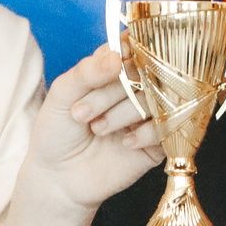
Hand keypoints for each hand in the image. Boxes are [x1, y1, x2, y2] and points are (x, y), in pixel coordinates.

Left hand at [24, 43, 162, 210]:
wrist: (57, 178)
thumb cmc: (57, 132)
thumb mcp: (62, 96)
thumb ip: (86, 72)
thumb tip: (116, 54)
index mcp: (114, 71)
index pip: (133, 48)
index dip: (124, 55)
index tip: (111, 67)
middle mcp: (136, 89)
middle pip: (145, 73)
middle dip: (112, 92)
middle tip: (81, 114)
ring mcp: (149, 115)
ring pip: (157, 99)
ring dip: (124, 113)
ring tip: (97, 129)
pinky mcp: (158, 142)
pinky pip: (169, 128)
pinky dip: (147, 133)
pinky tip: (125, 143)